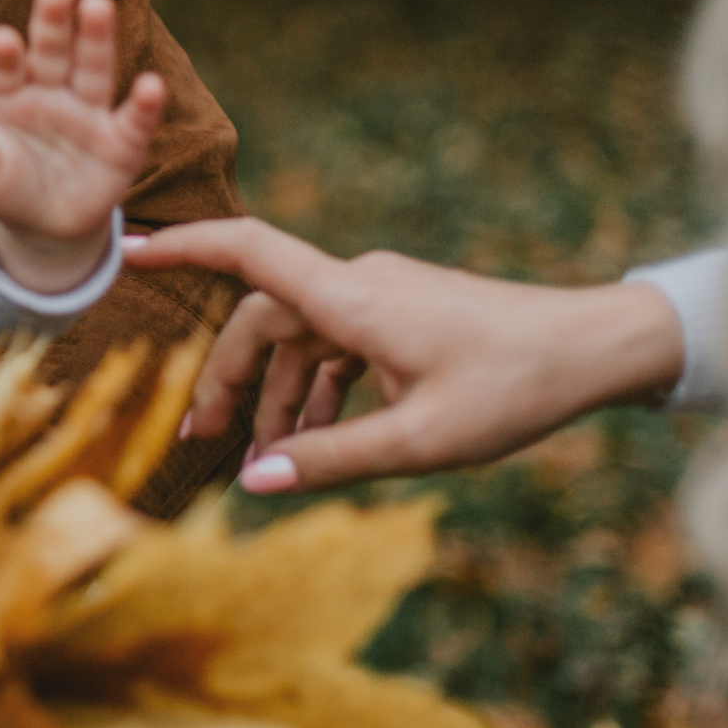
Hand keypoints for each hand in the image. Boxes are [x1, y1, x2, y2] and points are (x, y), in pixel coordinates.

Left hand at [0, 0, 166, 294]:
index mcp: (9, 96)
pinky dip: (145, 104)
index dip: (3, 55)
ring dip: (97, 38)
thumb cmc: (9, 187)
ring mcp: (88, 112)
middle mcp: (50, 92)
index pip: (4, 70)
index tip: (0, 37)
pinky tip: (151, 85)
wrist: (46, 224)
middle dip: (52, 22)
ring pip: (93, 69)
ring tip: (97, 5)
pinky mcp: (122, 141)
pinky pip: (135, 120)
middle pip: (51, 52)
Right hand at [124, 217, 685, 492]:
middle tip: (203, 442)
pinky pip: (338, 343)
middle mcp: (358, 285)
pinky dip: (318, 387)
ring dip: (279, 394)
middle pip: (264, 318)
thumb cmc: (516, 389)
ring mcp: (382, 295)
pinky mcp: (404, 312)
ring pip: (301, 337)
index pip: (247, 252)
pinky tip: (319, 436)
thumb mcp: (422, 440)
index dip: (183, 247)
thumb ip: (333, 459)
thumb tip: (256, 480)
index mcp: (352, 300)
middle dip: (229, 378)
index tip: (129, 249)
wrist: (598, 348)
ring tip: (269, 457)